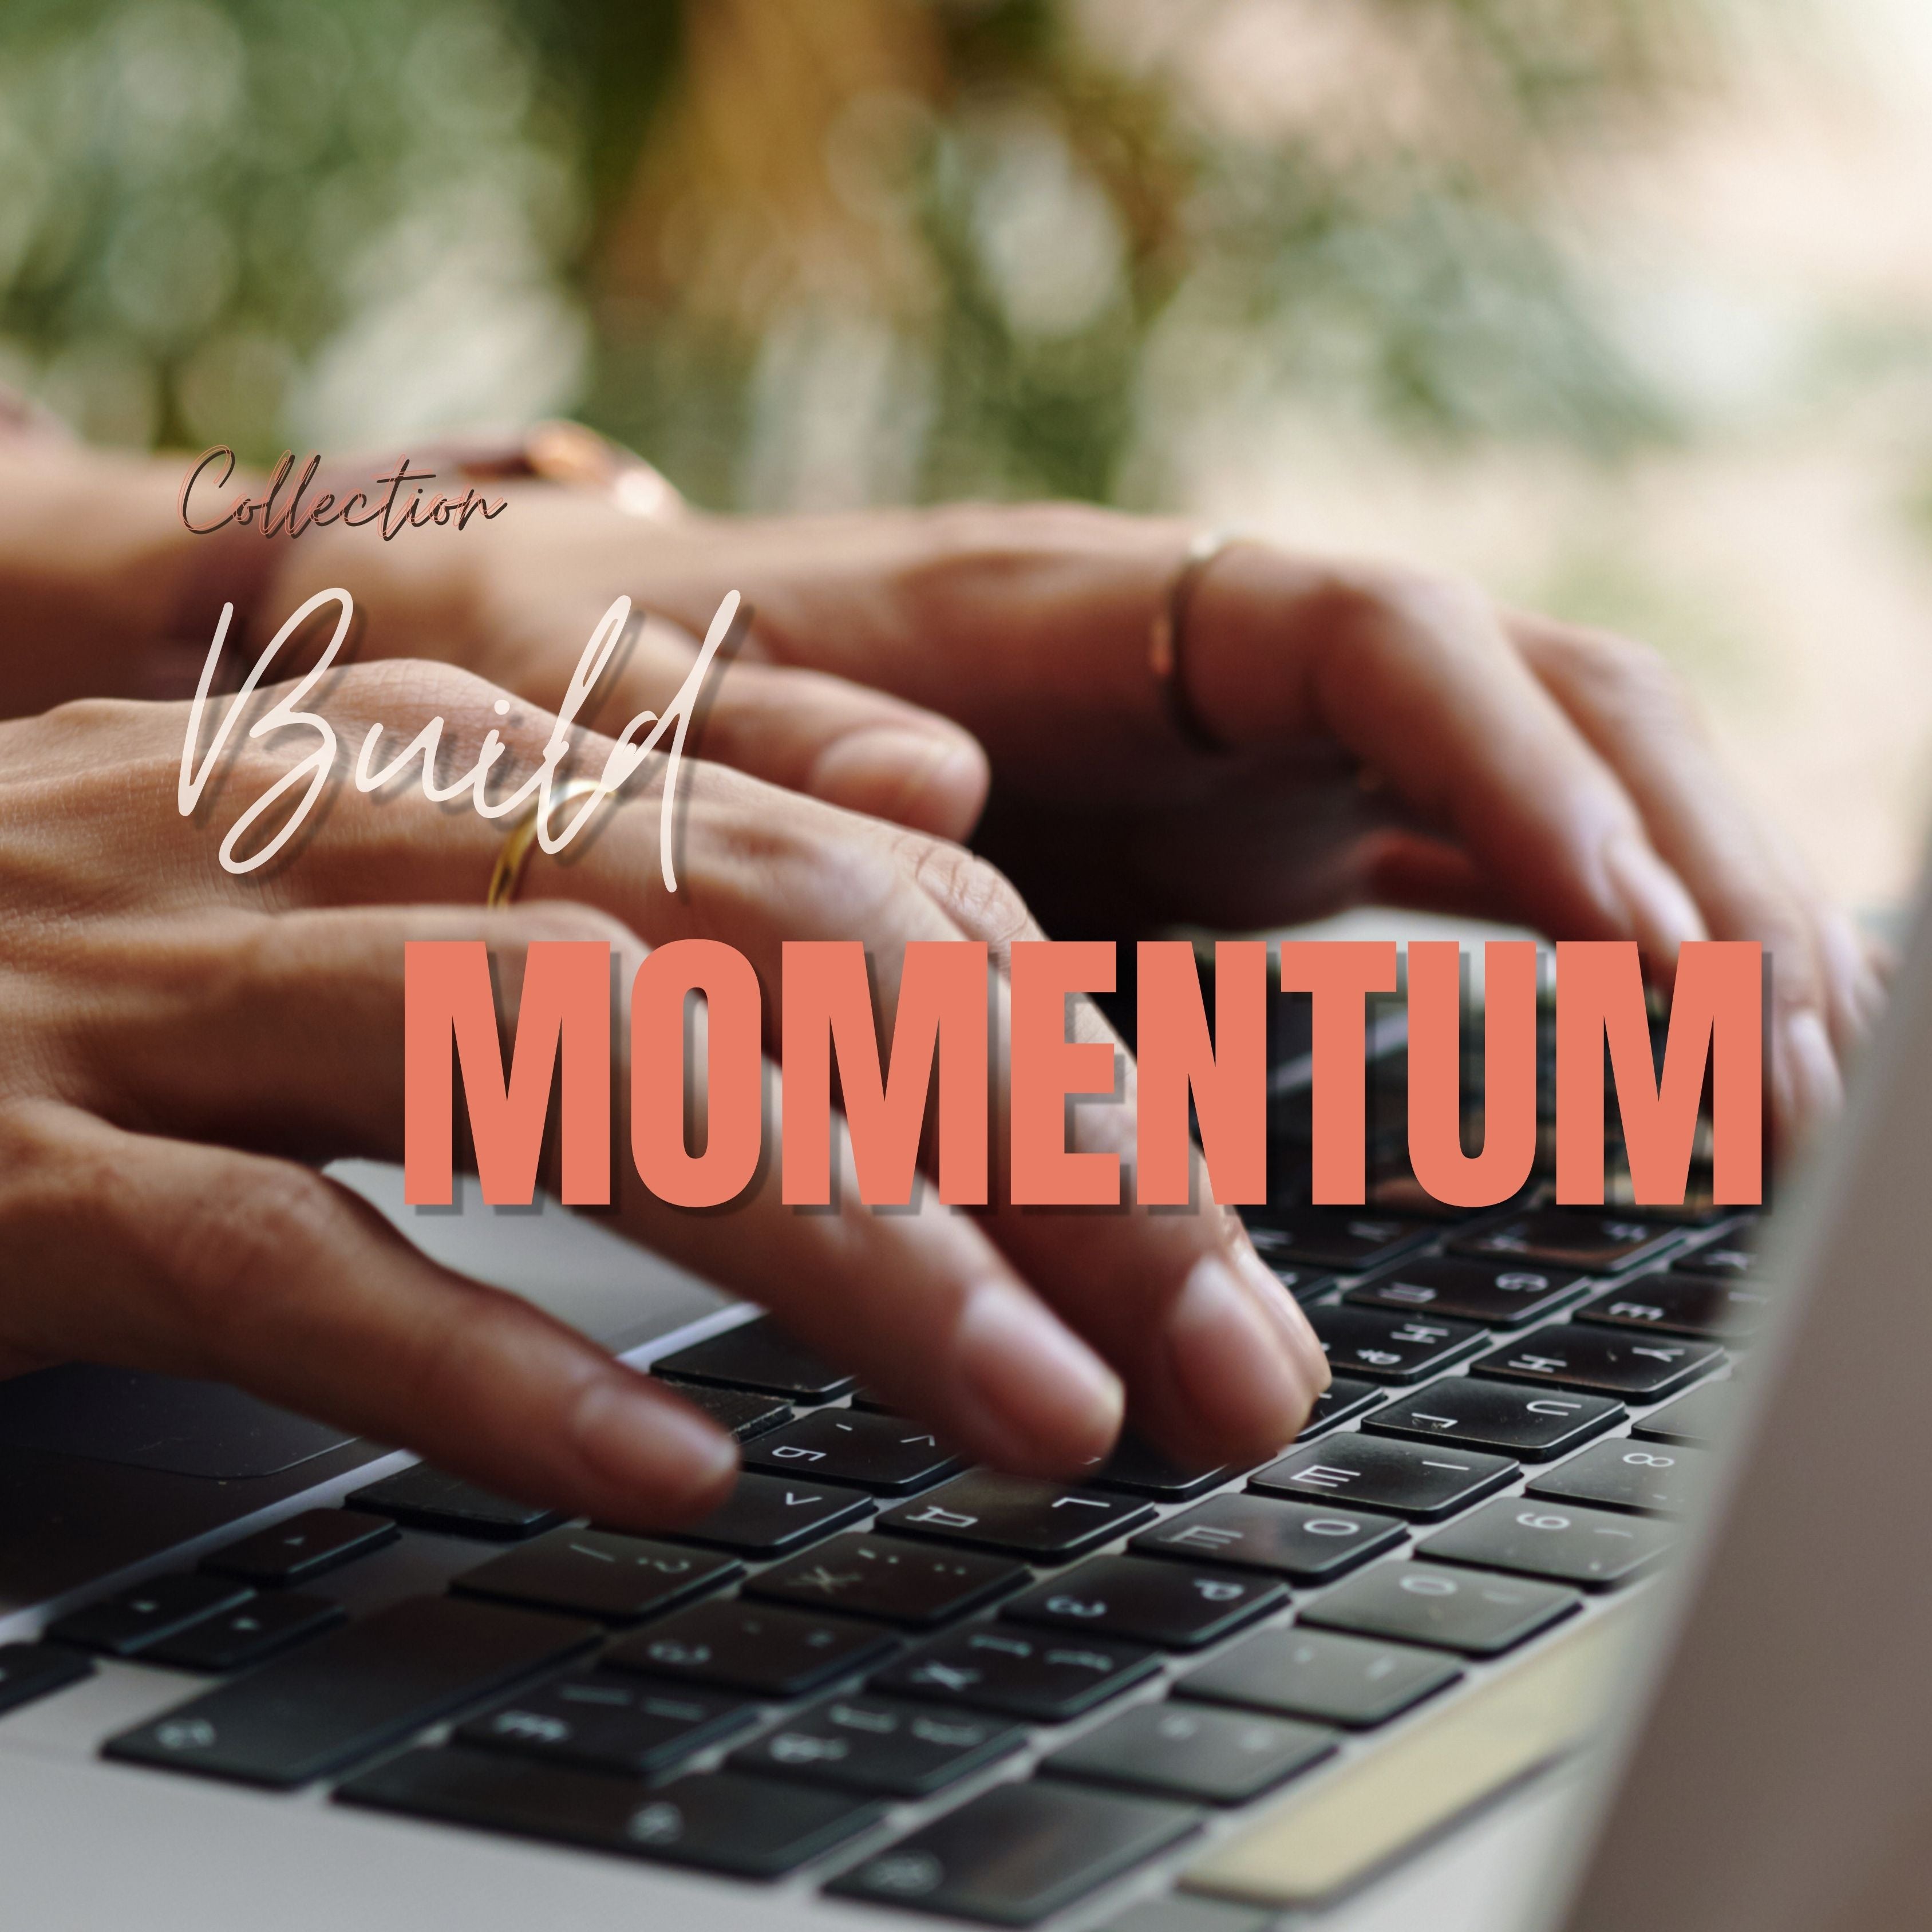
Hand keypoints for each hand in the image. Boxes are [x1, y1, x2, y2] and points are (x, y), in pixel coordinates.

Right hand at [0, 671, 1325, 1526]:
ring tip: (1041, 1409)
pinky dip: (492, 1357)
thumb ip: (653, 838)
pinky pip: (274, 1249)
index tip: (1208, 1221)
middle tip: (1216, 1343)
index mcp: (422, 765)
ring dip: (839, 1237)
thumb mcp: (392, 886)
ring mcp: (138, 988)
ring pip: (556, 1059)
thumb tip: (933, 809)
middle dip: (1021, 1137)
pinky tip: (676, 1463)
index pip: (825, 864)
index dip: (1049, 1038)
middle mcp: (304, 831)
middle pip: (750, 936)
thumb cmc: (89, 978)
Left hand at [283, 492, 1874, 1156]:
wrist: (584, 691)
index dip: (1516, 773)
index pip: (1377, 638)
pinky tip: (1657, 1096)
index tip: (1625, 928)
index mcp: (1085, 610)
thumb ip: (796, 765)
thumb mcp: (675, 721)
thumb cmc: (620, 694)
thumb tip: (935, 811)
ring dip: (1675, 936)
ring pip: (1530, 809)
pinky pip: (1455, 906)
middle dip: (1681, 866)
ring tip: (1782, 1104)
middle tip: (1789, 1067)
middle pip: (1529, 712)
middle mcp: (1207, 676)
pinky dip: (1569, 992)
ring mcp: (1248, 769)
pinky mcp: (1249, 868)